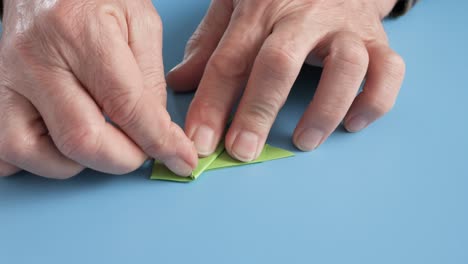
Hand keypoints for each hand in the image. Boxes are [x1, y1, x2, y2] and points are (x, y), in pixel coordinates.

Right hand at [0, 0, 197, 177]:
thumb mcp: (139, 22)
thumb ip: (151, 78)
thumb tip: (156, 131)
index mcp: (79, 32)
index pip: (126, 106)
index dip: (159, 141)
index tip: (181, 159)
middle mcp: (35, 59)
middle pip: (81, 140)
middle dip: (124, 159)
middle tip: (142, 150)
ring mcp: (5, 80)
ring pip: (35, 154)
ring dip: (80, 163)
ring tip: (101, 139)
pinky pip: (5, 152)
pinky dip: (38, 160)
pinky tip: (61, 142)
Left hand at [167, 0, 405, 160]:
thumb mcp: (236, 6)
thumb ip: (209, 44)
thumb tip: (180, 83)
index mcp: (261, 6)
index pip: (229, 60)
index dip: (211, 104)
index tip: (200, 143)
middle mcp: (304, 15)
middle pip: (279, 63)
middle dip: (258, 112)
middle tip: (242, 151)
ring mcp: (345, 26)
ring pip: (345, 66)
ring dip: (324, 110)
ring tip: (304, 142)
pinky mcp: (378, 38)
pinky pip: (389, 70)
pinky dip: (375, 102)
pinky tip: (353, 123)